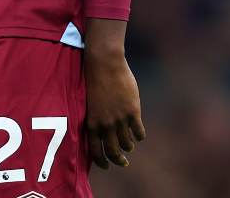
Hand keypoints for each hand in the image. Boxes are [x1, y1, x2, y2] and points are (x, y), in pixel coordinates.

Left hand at [84, 19, 146, 169]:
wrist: (104, 63)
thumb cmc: (94, 79)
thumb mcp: (90, 103)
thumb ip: (96, 118)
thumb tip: (101, 130)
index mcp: (92, 123)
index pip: (95, 151)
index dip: (101, 162)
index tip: (106, 165)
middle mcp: (105, 125)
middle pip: (112, 152)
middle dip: (118, 160)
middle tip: (123, 162)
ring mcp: (119, 119)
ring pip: (126, 143)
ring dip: (128, 146)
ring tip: (130, 145)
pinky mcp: (132, 111)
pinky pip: (138, 131)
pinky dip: (139, 135)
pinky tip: (139, 134)